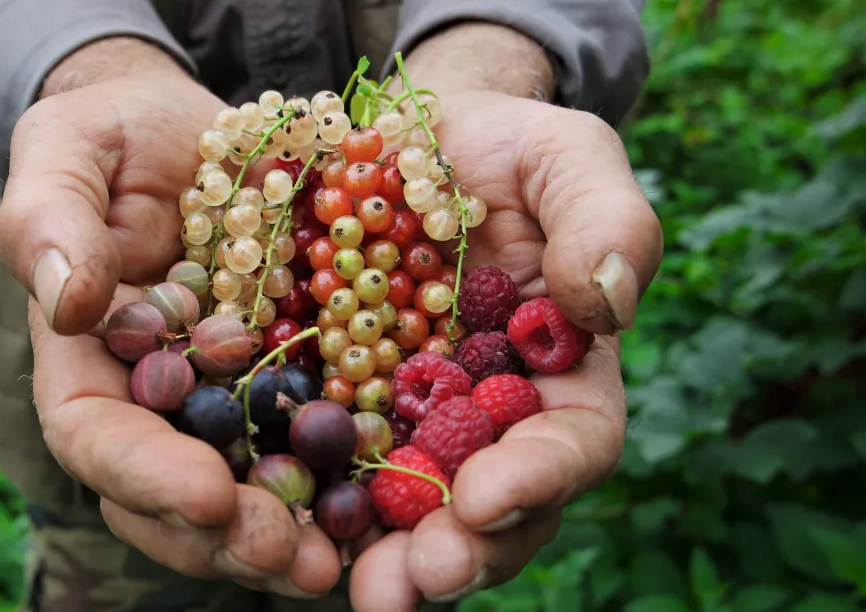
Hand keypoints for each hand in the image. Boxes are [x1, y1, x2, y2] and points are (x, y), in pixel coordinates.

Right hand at [0, 39, 343, 597]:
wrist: (196, 131)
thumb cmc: (116, 133)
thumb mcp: (71, 148)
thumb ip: (51, 219)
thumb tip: (70, 305)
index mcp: (86, 357)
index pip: (93, 434)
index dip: (143, 474)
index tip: (207, 493)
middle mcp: (149, 399)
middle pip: (164, 495)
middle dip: (221, 536)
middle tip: (288, 557)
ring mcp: (220, 402)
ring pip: (236, 497)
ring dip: (281, 540)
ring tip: (334, 563)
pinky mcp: (288, 388)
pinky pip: (305, 454)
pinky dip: (336, 493)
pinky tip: (379, 513)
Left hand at [348, 41, 662, 610]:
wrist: (404, 140)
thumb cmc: (498, 145)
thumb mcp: (562, 154)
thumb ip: (603, 215)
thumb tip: (608, 302)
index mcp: (562, 372)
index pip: (570, 443)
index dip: (537, 478)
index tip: (485, 496)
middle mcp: (491, 416)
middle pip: (491, 506)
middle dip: (459, 550)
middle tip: (414, 581)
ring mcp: (413, 420)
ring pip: (411, 510)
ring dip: (387, 556)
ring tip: (355, 590)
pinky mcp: (341, 408)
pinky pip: (330, 469)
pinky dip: (316, 507)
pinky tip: (285, 533)